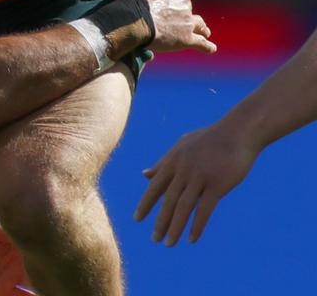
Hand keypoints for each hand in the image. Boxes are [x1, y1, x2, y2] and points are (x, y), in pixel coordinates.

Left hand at [133, 122, 259, 244]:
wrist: (238, 131)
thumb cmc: (210, 140)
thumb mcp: (181, 147)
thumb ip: (162, 163)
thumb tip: (144, 174)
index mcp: (173, 161)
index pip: (155, 187)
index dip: (146, 204)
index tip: (137, 219)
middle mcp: (183, 170)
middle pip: (168, 201)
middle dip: (160, 221)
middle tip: (154, 239)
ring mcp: (199, 177)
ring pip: (183, 208)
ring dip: (175, 227)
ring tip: (169, 243)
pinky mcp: (217, 185)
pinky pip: (204, 209)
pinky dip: (197, 225)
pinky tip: (192, 239)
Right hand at [139, 0, 215, 53]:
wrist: (134, 20)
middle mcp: (185, 5)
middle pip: (192, 9)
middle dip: (190, 14)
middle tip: (189, 19)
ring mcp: (187, 23)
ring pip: (200, 26)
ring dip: (203, 29)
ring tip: (206, 32)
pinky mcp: (187, 39)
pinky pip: (201, 43)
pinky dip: (207, 46)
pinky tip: (211, 48)